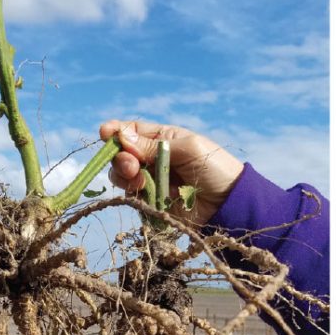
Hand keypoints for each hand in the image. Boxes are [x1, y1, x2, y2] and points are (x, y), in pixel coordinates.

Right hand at [99, 120, 244, 225]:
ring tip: (138, 179)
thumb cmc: (216, 168)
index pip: (134, 131)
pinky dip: (133, 194)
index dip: (117, 132)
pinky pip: (134, 197)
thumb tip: (122, 136)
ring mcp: (154, 181)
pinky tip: (143, 192)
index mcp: (164, 139)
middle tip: (131, 165)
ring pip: (124, 176)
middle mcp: (155, 159)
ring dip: (125, 176)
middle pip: (123, 155)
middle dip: (120, 157)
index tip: (105, 133)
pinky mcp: (154, 203)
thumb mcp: (187, 149)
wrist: (231, 203)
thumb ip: (154, 145)